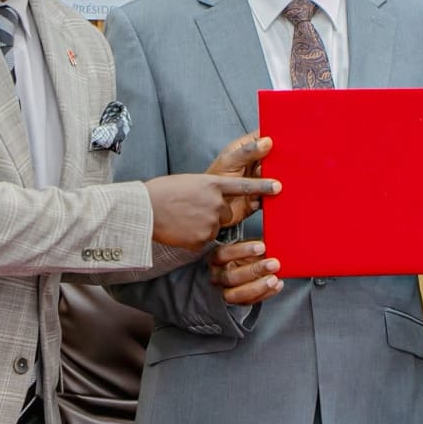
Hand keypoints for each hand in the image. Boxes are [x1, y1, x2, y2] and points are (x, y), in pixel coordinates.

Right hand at [145, 173, 279, 248]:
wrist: (142, 210)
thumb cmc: (160, 193)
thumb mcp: (189, 183)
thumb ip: (207, 190)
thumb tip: (215, 198)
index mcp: (212, 184)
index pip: (244, 185)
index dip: (263, 186)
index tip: (279, 187)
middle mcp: (216, 203)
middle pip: (227, 212)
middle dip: (214, 213)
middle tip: (192, 210)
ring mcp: (210, 222)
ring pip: (215, 227)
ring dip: (203, 224)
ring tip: (182, 219)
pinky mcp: (202, 239)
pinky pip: (203, 240)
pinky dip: (193, 236)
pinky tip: (179, 230)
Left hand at [207, 131, 272, 226]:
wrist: (210, 208)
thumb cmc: (213, 181)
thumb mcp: (228, 161)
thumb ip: (246, 152)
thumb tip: (266, 142)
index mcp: (246, 149)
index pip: (263, 137)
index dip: (274, 136)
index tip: (283, 139)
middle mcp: (254, 163)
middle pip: (274, 157)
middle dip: (278, 161)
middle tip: (275, 165)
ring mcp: (259, 179)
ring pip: (276, 176)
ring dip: (276, 179)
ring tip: (270, 182)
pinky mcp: (262, 195)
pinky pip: (274, 194)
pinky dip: (274, 195)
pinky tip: (267, 194)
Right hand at [209, 240, 283, 304]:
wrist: (245, 272)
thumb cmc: (245, 257)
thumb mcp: (247, 249)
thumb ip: (256, 247)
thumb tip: (274, 242)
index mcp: (217, 259)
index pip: (222, 254)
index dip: (241, 251)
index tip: (262, 247)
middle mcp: (217, 276)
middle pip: (230, 276)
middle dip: (254, 270)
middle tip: (273, 264)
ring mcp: (224, 290)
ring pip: (235, 294)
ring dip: (258, 286)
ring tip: (274, 279)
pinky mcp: (236, 302)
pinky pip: (248, 302)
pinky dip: (265, 294)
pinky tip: (276, 285)